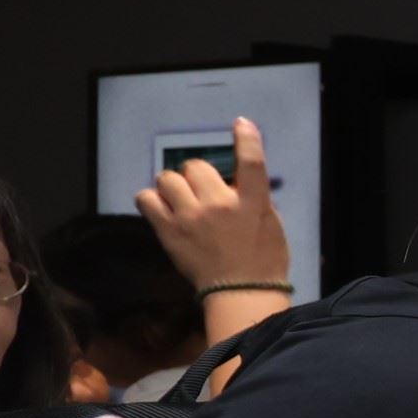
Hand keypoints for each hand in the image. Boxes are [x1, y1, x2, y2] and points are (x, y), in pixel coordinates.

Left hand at [136, 118, 290, 295]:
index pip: (251, 163)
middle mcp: (220, 206)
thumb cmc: (262, 260)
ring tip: (182, 201)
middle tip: (203, 192)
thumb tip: (234, 182)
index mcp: (253, 204)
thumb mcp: (271, 224)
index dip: (247, 139)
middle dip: (198, 175)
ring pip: (168, 178)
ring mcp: (191, 218)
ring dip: (174, 186)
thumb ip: (254, 199)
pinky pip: (146, 198)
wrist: (240, 293)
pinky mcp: (169, 231)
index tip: (241, 123)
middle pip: (196, 166)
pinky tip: (164, 209)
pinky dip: (152, 200)